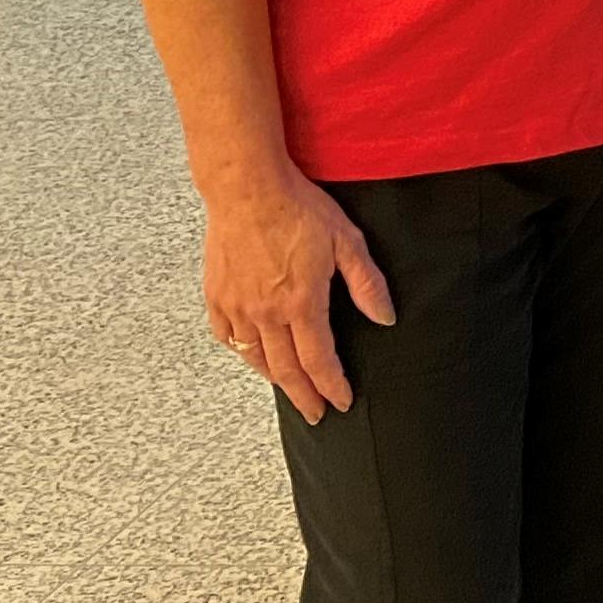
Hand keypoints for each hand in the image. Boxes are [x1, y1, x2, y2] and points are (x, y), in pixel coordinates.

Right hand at [200, 164, 394, 424]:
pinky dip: (241, 351)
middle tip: (315, 413)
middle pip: (286, 369)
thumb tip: (385, 317)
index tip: (341, 401)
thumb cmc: (298, 208)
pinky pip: (226, 336)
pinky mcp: (217, 295)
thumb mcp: (347, 241)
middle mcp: (266, 312)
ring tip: (290, 388)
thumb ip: (367, 283)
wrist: (246, 188)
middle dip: (304, 396)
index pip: (319, 360)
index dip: (331, 385)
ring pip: (254, 357)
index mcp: (302, 303)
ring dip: (274, 378)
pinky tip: (251, 353)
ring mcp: (237, 306)